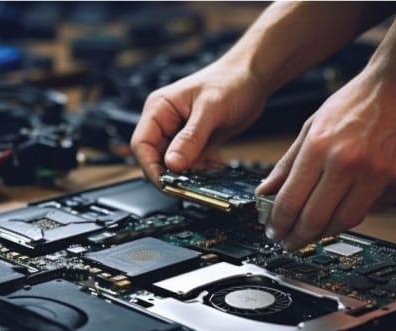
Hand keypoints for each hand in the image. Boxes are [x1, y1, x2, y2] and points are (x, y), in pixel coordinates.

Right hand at [130, 59, 270, 183]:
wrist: (253, 77)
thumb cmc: (231, 80)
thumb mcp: (210, 110)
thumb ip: (191, 138)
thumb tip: (173, 163)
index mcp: (159, 109)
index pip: (142, 145)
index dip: (151, 167)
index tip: (166, 183)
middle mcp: (166, 123)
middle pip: (156, 159)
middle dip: (171, 174)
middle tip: (189, 187)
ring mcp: (180, 134)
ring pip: (175, 165)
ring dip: (189, 176)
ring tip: (205, 180)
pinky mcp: (195, 143)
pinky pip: (191, 165)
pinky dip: (201, 172)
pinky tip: (214, 170)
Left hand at [256, 69, 395, 249]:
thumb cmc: (358, 100)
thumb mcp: (312, 126)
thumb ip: (288, 163)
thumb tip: (266, 192)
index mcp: (320, 146)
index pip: (290, 201)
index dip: (278, 223)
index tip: (273, 231)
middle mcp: (348, 162)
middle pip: (315, 219)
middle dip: (297, 236)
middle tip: (289, 242)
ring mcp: (377, 174)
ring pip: (344, 222)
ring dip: (324, 232)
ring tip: (312, 232)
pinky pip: (372, 210)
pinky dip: (355, 213)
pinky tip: (344, 208)